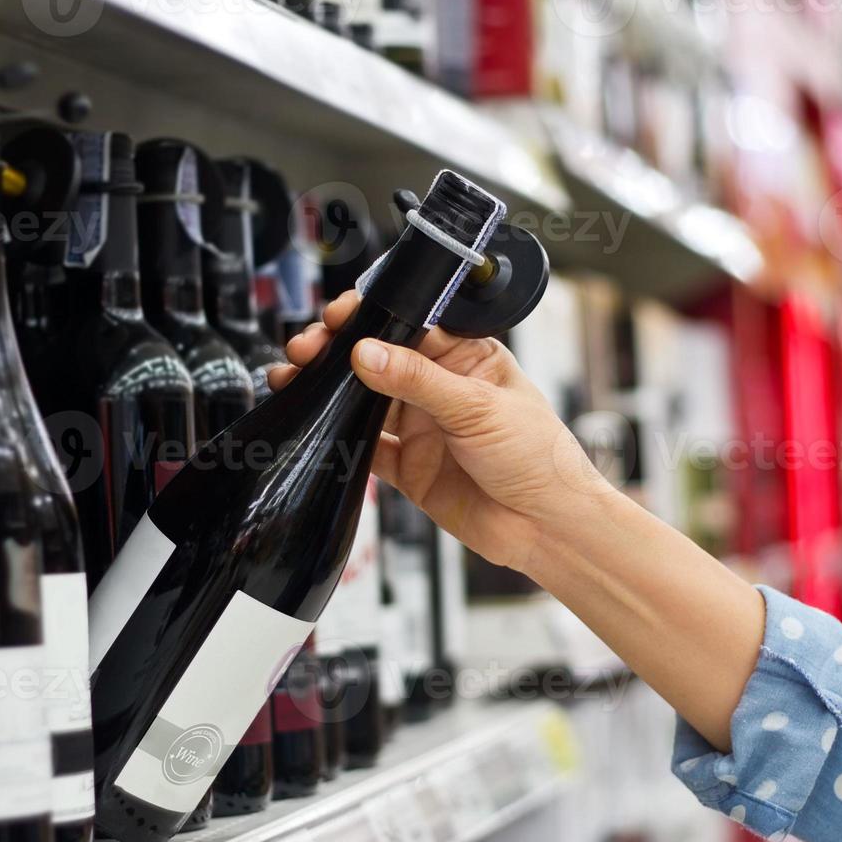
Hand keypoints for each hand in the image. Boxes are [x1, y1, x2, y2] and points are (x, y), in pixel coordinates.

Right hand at [268, 290, 611, 575]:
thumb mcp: (478, 407)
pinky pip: (365, 447)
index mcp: (466, 357)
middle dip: (338, 349)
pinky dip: (338, 438)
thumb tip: (367, 351)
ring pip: (363, 401)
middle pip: (377, 359)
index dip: (371, 316)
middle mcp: (440, 388)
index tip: (339, 315)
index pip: (409, 324)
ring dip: (330, 390)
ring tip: (296, 378)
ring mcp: (422, 427)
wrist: (545, 527)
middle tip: (308, 348)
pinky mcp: (409, 467)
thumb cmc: (539, 457)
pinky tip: (317, 425)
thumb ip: (418, 380)